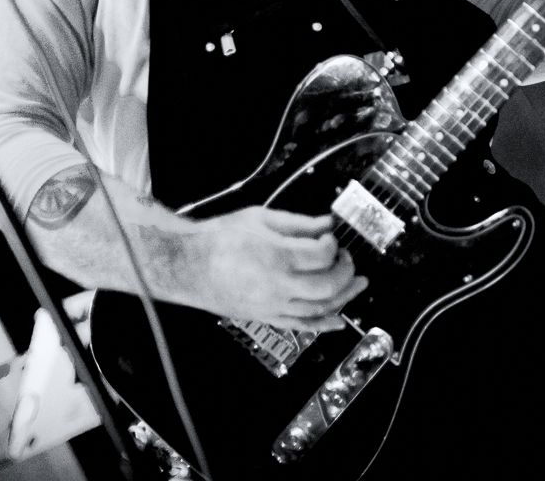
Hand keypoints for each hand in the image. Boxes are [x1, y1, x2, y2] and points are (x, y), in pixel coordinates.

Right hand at [198, 207, 366, 331]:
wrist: (185, 265)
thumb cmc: (219, 238)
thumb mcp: (260, 218)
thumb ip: (299, 223)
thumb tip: (329, 222)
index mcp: (277, 256)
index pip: (322, 254)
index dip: (333, 244)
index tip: (331, 236)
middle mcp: (277, 286)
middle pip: (327, 286)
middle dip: (346, 271)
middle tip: (348, 258)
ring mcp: (271, 306)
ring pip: (319, 309)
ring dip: (344, 297)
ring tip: (359, 285)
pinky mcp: (265, 317)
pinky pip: (300, 325)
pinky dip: (323, 324)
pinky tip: (339, 321)